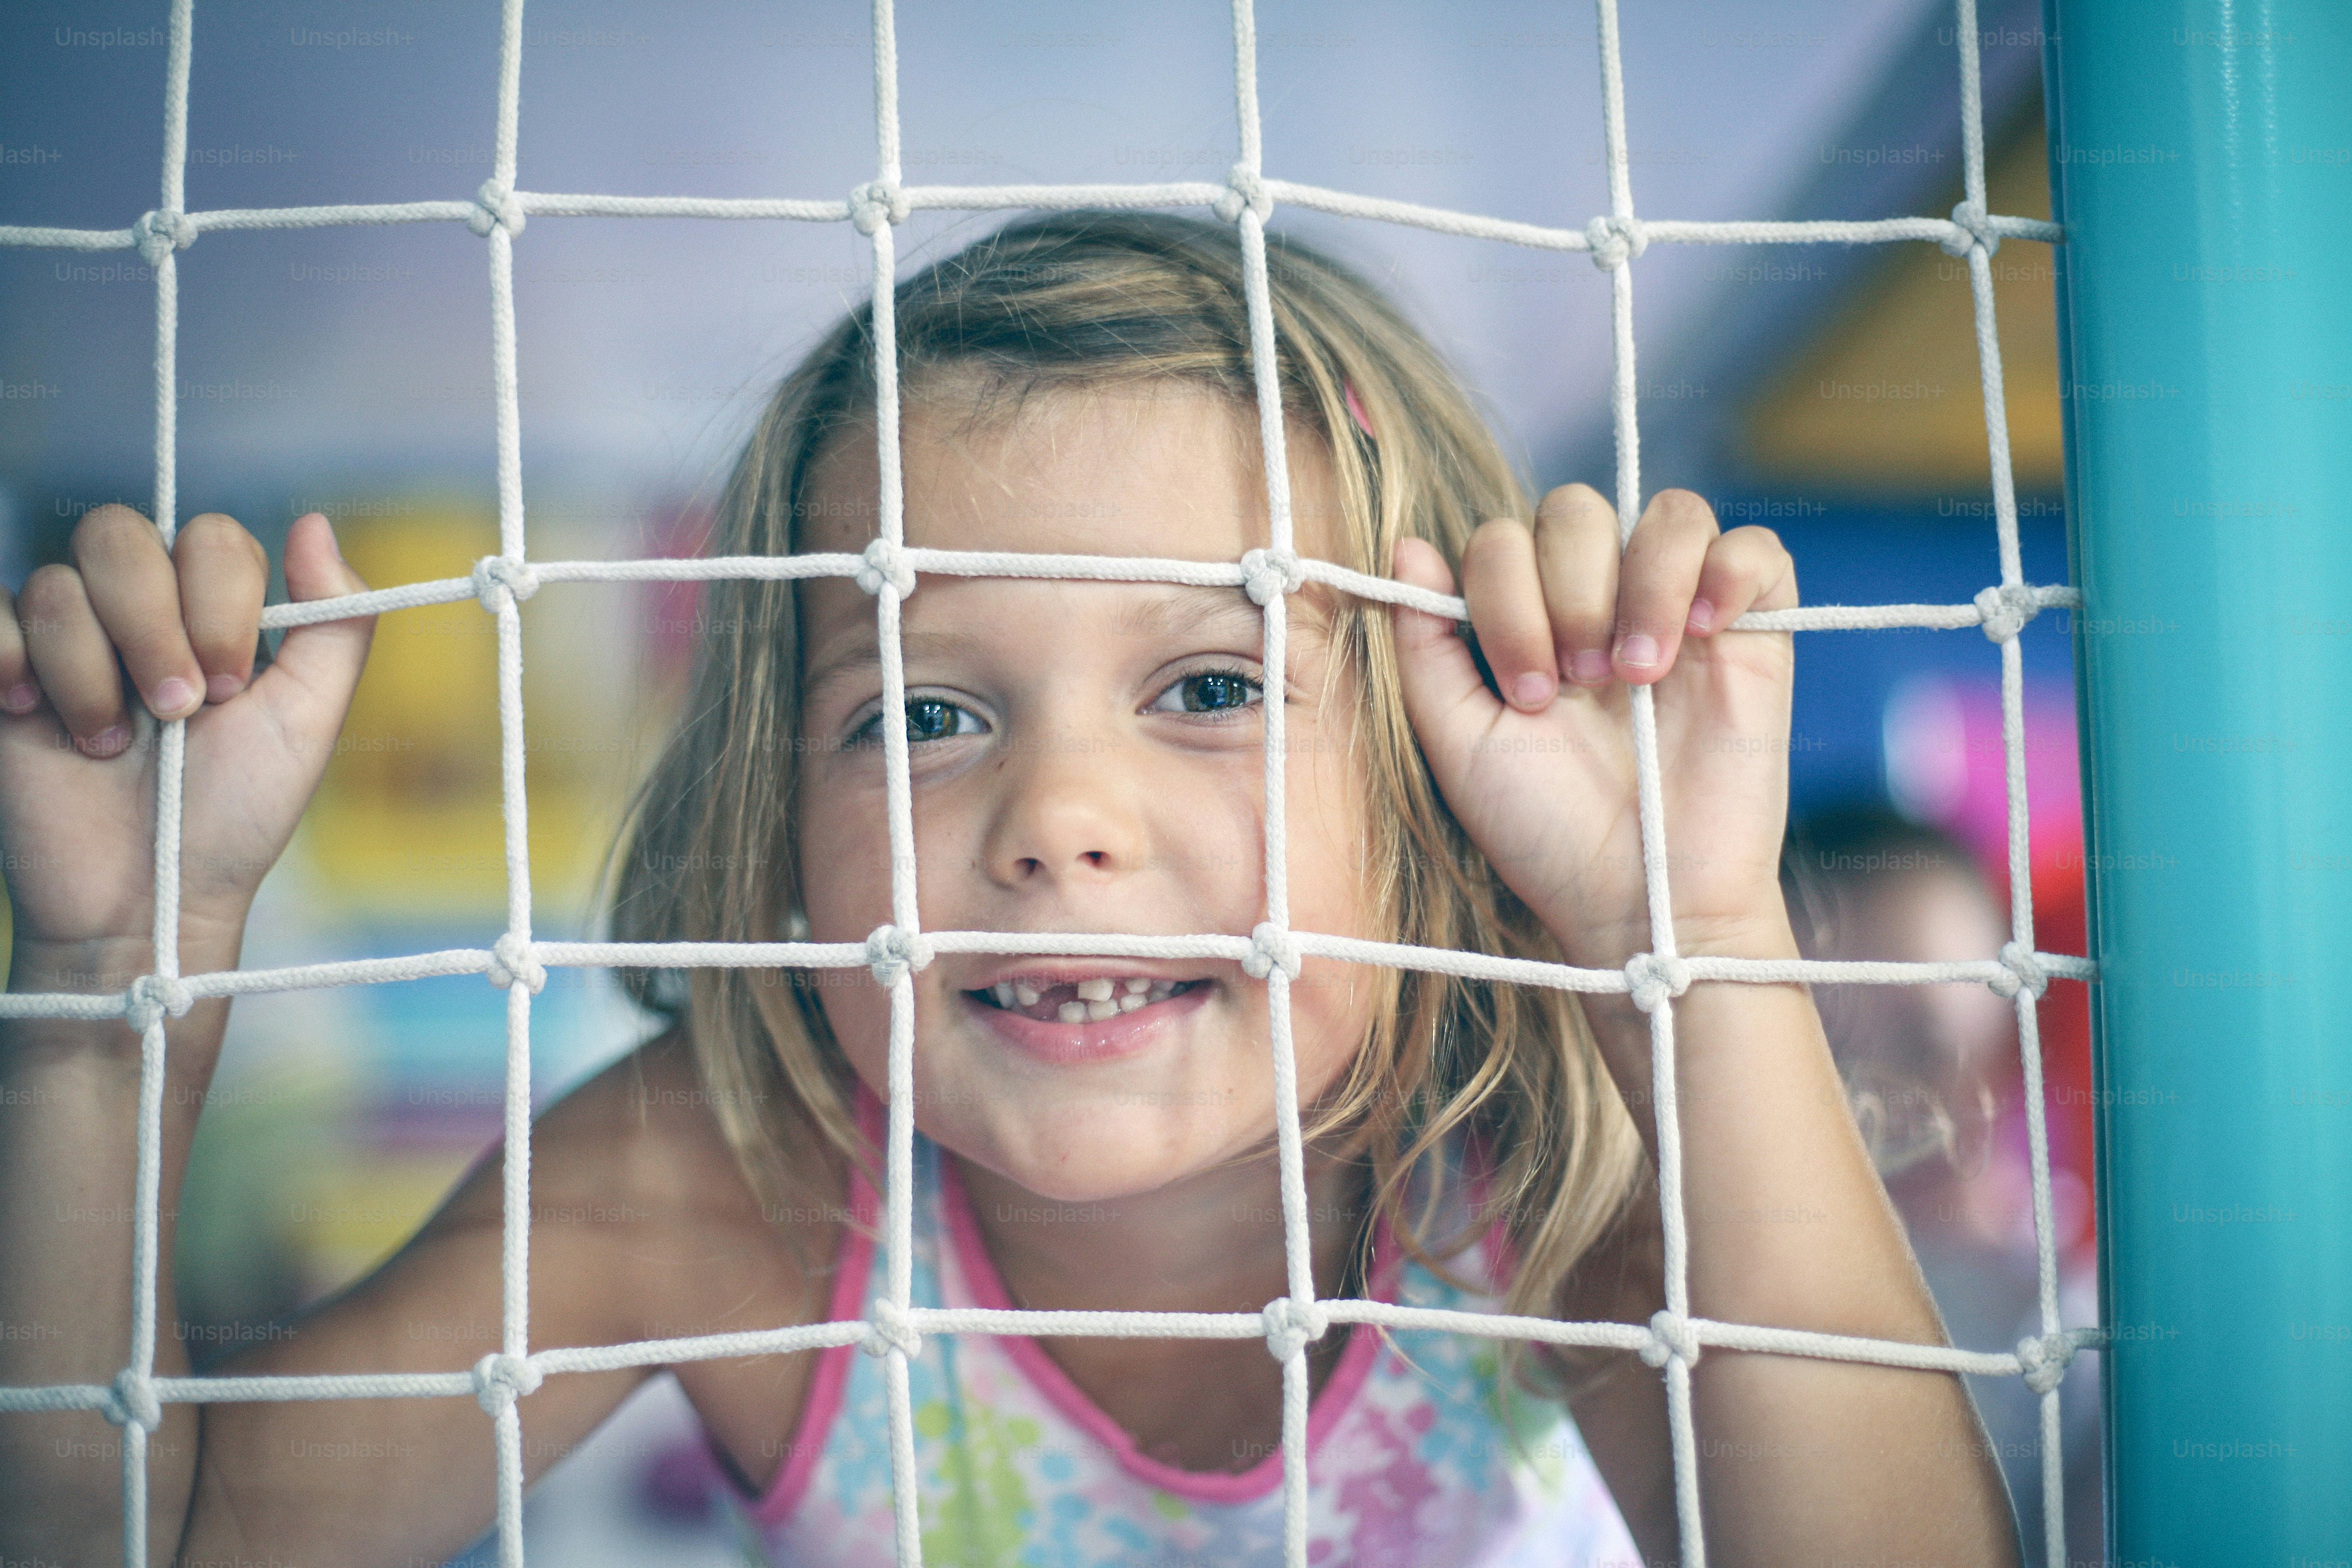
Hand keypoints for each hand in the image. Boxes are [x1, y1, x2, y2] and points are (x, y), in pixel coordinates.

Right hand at [0, 508, 374, 962]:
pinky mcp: (2, 672)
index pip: (210, 538)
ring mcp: (64, 640)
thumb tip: (313, 522)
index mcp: (211, 612)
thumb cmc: (235, 814)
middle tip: (174, 712)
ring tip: (110, 744)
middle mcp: (135, 612)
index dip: (219, 604)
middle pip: (122, 536)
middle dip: (152, 628)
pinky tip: (35, 715)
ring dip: (91, 673)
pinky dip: (13, 662)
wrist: (150, 899)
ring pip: (57, 585)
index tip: (229, 690)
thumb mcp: (308, 720)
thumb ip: (334, 622)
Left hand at [1390, 484, 1797, 974]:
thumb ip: (1425, 645)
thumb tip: (1406, 545)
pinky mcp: (1758, 632)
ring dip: (1644, 582)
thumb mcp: (1460, 740)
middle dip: (1569, 589)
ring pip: (1669, 511)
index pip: (1504, 539)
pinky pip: (1755, 547)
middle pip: (1576, 509)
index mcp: (1531, 619)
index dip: (1506, 598)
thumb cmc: (1546, 831)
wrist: (1643, 900)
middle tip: (1583, 682)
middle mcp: (1605, 601)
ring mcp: (1683, 611)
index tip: (1529, 695)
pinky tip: (1705, 633)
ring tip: (1640, 674)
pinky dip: (1727, 571)